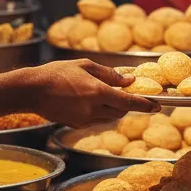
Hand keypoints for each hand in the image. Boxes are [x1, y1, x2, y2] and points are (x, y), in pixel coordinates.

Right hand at [23, 59, 155, 127]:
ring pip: (109, 117)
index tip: (157, 106)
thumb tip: (129, 80)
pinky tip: (86, 100)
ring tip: (100, 94)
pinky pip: (95, 120)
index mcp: (97, 92)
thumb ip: (109, 74)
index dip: (145, 105)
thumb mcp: (85, 65)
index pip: (128, 102)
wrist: (32, 90)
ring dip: (112, 108)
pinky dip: (99, 112)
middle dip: (126, 104)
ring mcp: (84, 120)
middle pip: (121, 112)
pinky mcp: (76, 125)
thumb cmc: (56, 72)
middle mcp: (93, 109)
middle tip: (124, 93)